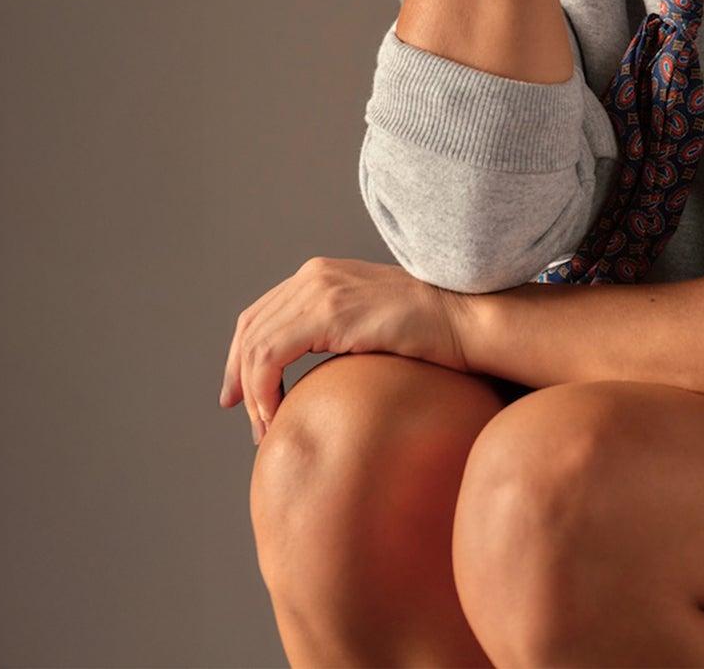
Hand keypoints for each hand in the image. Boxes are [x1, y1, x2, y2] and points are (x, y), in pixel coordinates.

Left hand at [218, 256, 467, 446]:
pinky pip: (272, 355)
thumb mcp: (371, 324)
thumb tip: (321, 370)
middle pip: (250, 326)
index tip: (239, 394)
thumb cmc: (430, 332)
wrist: (464, 319)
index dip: (241, 355)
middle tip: (244, 418)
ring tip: (266, 428)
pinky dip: (263, 389)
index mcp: (320, 274)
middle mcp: (313, 275)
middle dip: (239, 376)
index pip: (261, 312)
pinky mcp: (330, 313)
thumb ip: (342, 331)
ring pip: (257, 344)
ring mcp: (320, 290)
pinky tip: (277, 415)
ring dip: (253, 392)